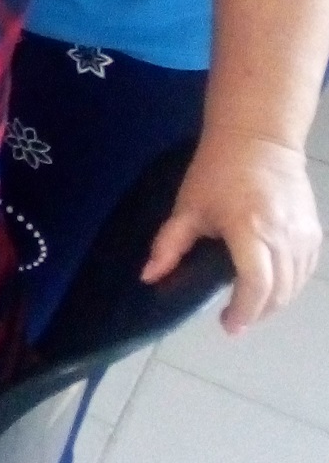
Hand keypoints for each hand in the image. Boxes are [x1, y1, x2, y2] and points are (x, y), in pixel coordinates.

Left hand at [143, 127, 320, 334]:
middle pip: (279, 292)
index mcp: (251, 230)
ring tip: (250, 306)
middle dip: (258, 312)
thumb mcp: (188, 206)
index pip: (256, 285)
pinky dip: (291, 285)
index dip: (244, 311)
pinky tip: (272, 287)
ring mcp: (303, 234)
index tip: (227, 324)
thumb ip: (170, 244)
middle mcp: (283, 236)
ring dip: (275, 302)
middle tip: (235, 319)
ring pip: (296, 285)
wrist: (259, 138)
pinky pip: (307, 270)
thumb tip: (149, 276)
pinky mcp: (314, 230)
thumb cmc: (217, 170)